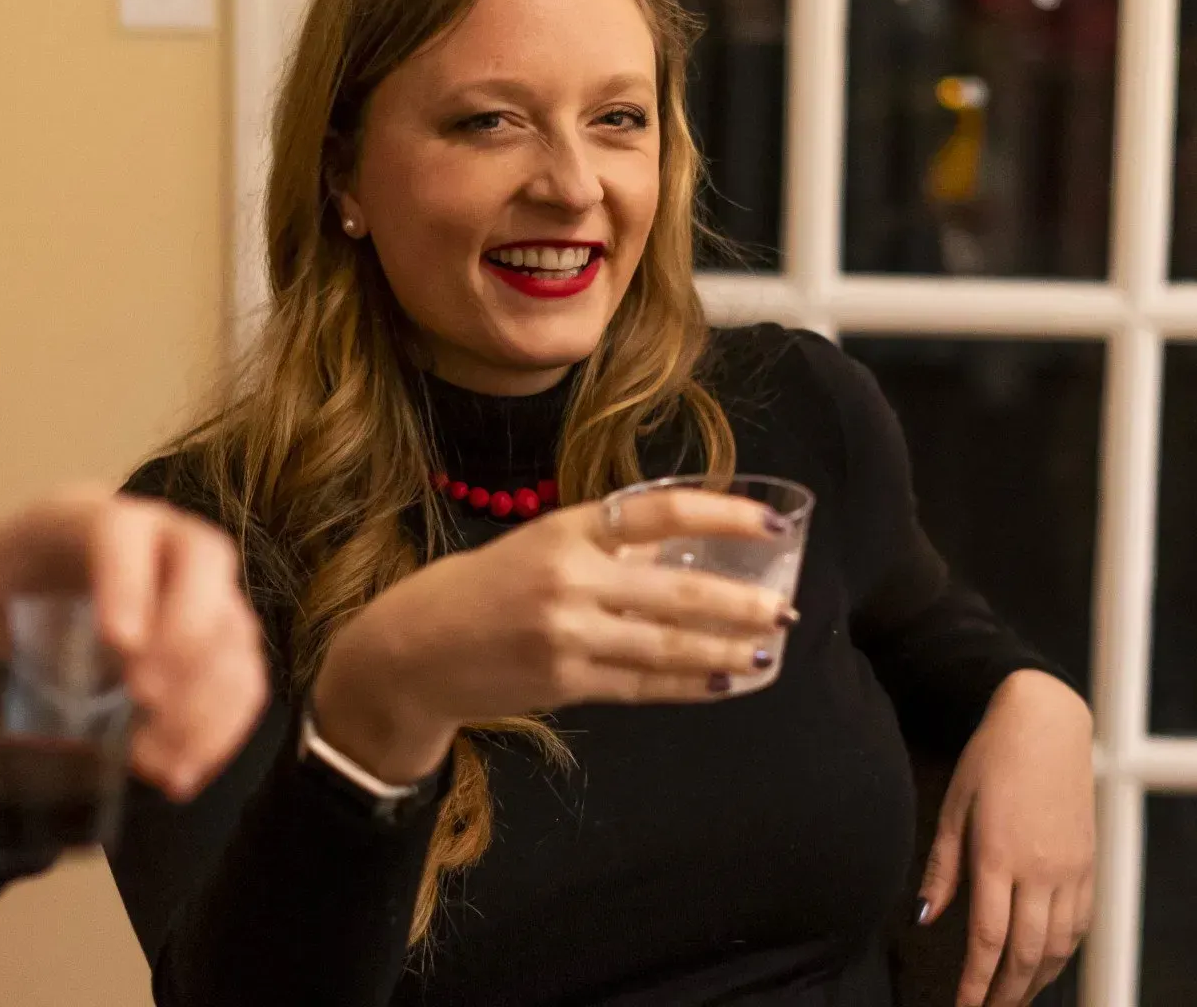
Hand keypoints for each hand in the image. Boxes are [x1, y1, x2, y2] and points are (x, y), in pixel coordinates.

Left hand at [0, 488, 267, 800]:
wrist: (6, 612)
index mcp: (77, 523)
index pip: (121, 529)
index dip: (131, 581)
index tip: (120, 649)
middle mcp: (150, 544)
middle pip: (205, 558)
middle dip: (189, 630)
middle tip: (145, 699)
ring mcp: (189, 594)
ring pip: (232, 628)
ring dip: (206, 698)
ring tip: (152, 760)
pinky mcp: (210, 646)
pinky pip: (244, 678)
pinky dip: (223, 730)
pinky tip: (177, 775)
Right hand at [312, 488, 797, 784]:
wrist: (410, 651)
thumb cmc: (476, 590)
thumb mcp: (536, 546)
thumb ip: (602, 548)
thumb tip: (680, 550)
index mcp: (563, 528)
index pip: (660, 511)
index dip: (724, 514)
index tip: (773, 523)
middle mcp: (569, 578)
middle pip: (677, 588)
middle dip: (740, 600)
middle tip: (785, 607)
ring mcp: (568, 634)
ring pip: (668, 644)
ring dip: (726, 648)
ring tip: (766, 648)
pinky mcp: (565, 682)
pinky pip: (644, 684)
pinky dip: (689, 684)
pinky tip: (723, 680)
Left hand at [918, 670, 1094, 1006]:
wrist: (1045, 726)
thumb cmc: (990, 761)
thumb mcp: (953, 808)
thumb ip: (941, 868)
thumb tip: (925, 918)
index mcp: (998, 855)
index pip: (988, 938)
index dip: (975, 980)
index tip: (962, 1005)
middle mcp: (1040, 869)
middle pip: (1026, 951)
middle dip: (1006, 991)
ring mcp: (1070, 869)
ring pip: (1058, 945)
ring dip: (1036, 979)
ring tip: (1012, 997)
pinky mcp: (1088, 864)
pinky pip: (1080, 923)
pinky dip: (1063, 952)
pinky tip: (1044, 962)